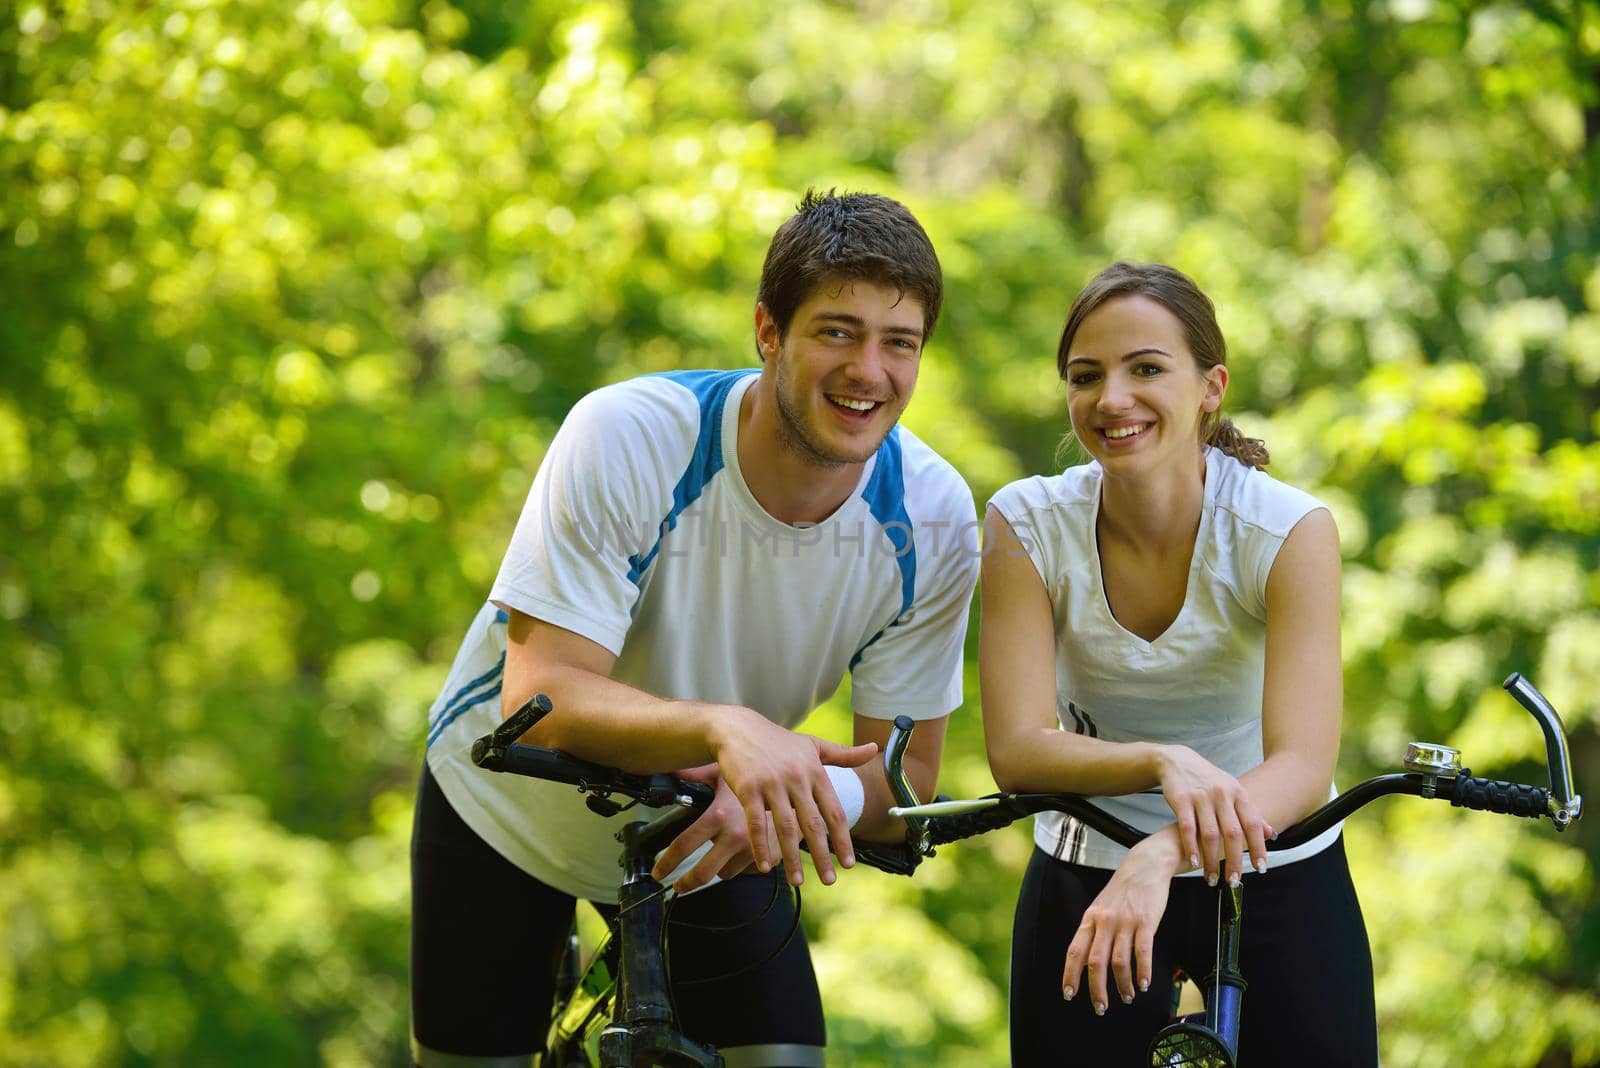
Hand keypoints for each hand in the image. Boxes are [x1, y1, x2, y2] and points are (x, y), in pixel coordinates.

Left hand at [650, 766, 773, 891]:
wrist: (800, 787)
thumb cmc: (760, 777)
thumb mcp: (725, 772)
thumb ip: (696, 775)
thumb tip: (672, 769)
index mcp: (718, 815)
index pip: (683, 845)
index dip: (666, 863)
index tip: (658, 872)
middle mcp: (735, 835)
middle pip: (702, 873)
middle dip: (687, 883)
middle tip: (678, 885)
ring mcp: (753, 850)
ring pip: (725, 872)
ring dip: (719, 867)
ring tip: (718, 853)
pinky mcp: (770, 858)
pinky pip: (747, 870)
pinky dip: (742, 863)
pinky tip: (743, 849)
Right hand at [708, 708, 877, 885]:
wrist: (738, 728)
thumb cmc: (778, 741)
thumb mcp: (813, 745)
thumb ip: (843, 754)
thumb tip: (874, 748)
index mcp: (815, 771)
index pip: (834, 811)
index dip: (843, 839)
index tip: (848, 864)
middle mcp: (796, 778)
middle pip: (812, 824)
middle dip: (822, 855)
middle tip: (830, 880)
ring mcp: (772, 783)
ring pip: (785, 827)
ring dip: (791, 857)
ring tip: (797, 881)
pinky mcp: (748, 788)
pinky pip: (756, 822)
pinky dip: (760, 846)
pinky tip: (765, 866)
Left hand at [1062, 840, 1172, 1013]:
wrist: (1145, 866)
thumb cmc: (1123, 891)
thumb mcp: (1101, 907)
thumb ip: (1094, 931)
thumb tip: (1087, 961)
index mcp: (1090, 919)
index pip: (1075, 951)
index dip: (1070, 975)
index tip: (1069, 994)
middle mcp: (1104, 921)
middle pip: (1095, 962)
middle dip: (1096, 989)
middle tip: (1101, 1008)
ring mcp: (1125, 921)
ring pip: (1119, 961)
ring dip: (1122, 984)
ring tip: (1127, 997)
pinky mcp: (1145, 921)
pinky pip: (1142, 952)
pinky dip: (1143, 971)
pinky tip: (1144, 984)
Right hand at [1154, 745, 1272, 886]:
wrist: (1178, 761)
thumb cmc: (1209, 781)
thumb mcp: (1233, 792)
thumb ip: (1251, 813)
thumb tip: (1272, 835)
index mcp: (1238, 793)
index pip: (1253, 824)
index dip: (1258, 847)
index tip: (1261, 868)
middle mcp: (1222, 794)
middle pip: (1233, 833)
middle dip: (1234, 860)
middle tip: (1234, 881)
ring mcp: (1201, 797)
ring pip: (1210, 834)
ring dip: (1212, 860)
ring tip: (1212, 878)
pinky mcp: (1181, 800)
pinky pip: (1188, 828)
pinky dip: (1191, 847)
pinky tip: (1194, 862)